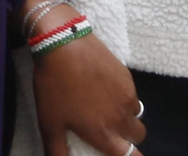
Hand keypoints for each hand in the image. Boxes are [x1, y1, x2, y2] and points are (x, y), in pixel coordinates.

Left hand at [26, 0, 144, 155]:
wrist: (64, 43)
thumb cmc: (55, 87)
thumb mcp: (49, 124)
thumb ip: (56, 152)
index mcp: (104, 133)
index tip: (122, 152)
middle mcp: (122, 117)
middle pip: (138, 136)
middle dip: (128, 137)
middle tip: (110, 130)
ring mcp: (127, 94)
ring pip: (136, 114)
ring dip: (126, 116)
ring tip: (105, 107)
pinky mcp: (127, 76)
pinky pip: (132, 93)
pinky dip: (123, 97)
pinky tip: (104, 87)